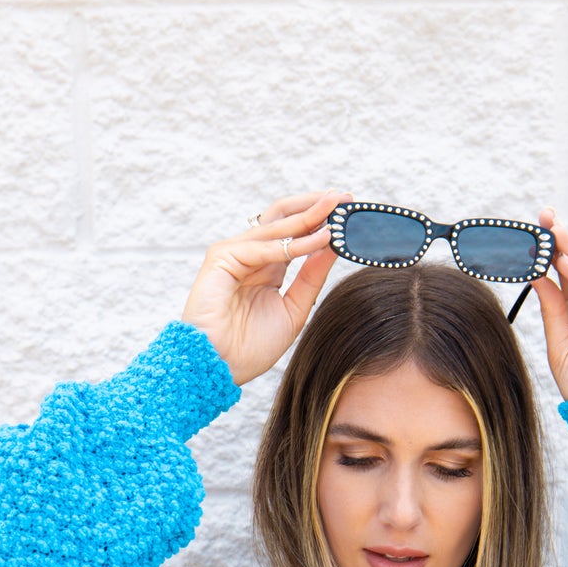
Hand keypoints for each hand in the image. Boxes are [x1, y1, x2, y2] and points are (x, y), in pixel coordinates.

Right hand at [182, 189, 352, 385]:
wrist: (220, 368)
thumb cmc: (250, 347)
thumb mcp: (293, 309)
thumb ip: (311, 278)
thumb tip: (333, 246)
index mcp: (266, 267)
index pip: (293, 232)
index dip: (318, 220)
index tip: (347, 212)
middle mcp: (249, 256)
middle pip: (283, 218)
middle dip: (314, 207)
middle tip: (344, 197)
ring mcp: (233, 254)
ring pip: (275, 226)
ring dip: (308, 217)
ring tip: (336, 210)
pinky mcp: (221, 258)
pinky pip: (264, 247)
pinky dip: (294, 244)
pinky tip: (320, 239)